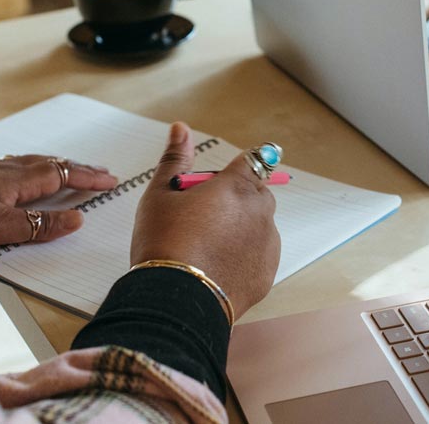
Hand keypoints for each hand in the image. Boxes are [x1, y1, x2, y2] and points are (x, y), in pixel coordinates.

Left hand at [0, 156, 117, 254]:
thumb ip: (37, 226)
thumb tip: (76, 219)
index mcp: (15, 181)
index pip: (61, 175)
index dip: (87, 178)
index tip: (111, 181)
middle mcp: (4, 171)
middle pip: (51, 164)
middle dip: (79, 169)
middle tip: (102, 173)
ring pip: (34, 163)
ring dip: (58, 167)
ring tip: (73, 170)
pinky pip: (17, 167)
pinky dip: (36, 168)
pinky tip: (27, 174)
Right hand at [130, 122, 280, 320]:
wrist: (174, 299)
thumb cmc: (163, 242)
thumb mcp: (160, 194)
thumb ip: (175, 158)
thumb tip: (181, 128)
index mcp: (236, 186)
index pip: (254, 160)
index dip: (237, 168)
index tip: (223, 181)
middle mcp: (260, 211)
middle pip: (256, 193)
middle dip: (236, 199)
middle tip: (201, 217)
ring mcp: (267, 243)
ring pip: (259, 225)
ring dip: (242, 228)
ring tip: (206, 246)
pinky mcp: (268, 273)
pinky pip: (260, 255)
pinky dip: (245, 256)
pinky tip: (217, 266)